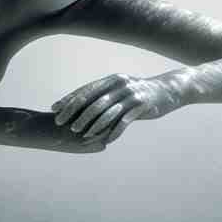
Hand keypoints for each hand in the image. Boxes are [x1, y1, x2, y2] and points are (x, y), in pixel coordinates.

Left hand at [51, 72, 183, 144]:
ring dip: (92, 123)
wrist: (167, 90)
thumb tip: (80, 107)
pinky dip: (114, 131)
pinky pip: (125, 120)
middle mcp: (118, 84)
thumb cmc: (138, 93)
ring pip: (107, 111)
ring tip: (81, 133)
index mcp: (109, 80)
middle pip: (92, 100)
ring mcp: (130, 94)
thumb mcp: (119, 90)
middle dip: (75, 112)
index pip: (84, 90)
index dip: (68, 100)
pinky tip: (106, 141)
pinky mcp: (141, 105)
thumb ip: (103, 96)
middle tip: (63, 124)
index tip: (54, 109)